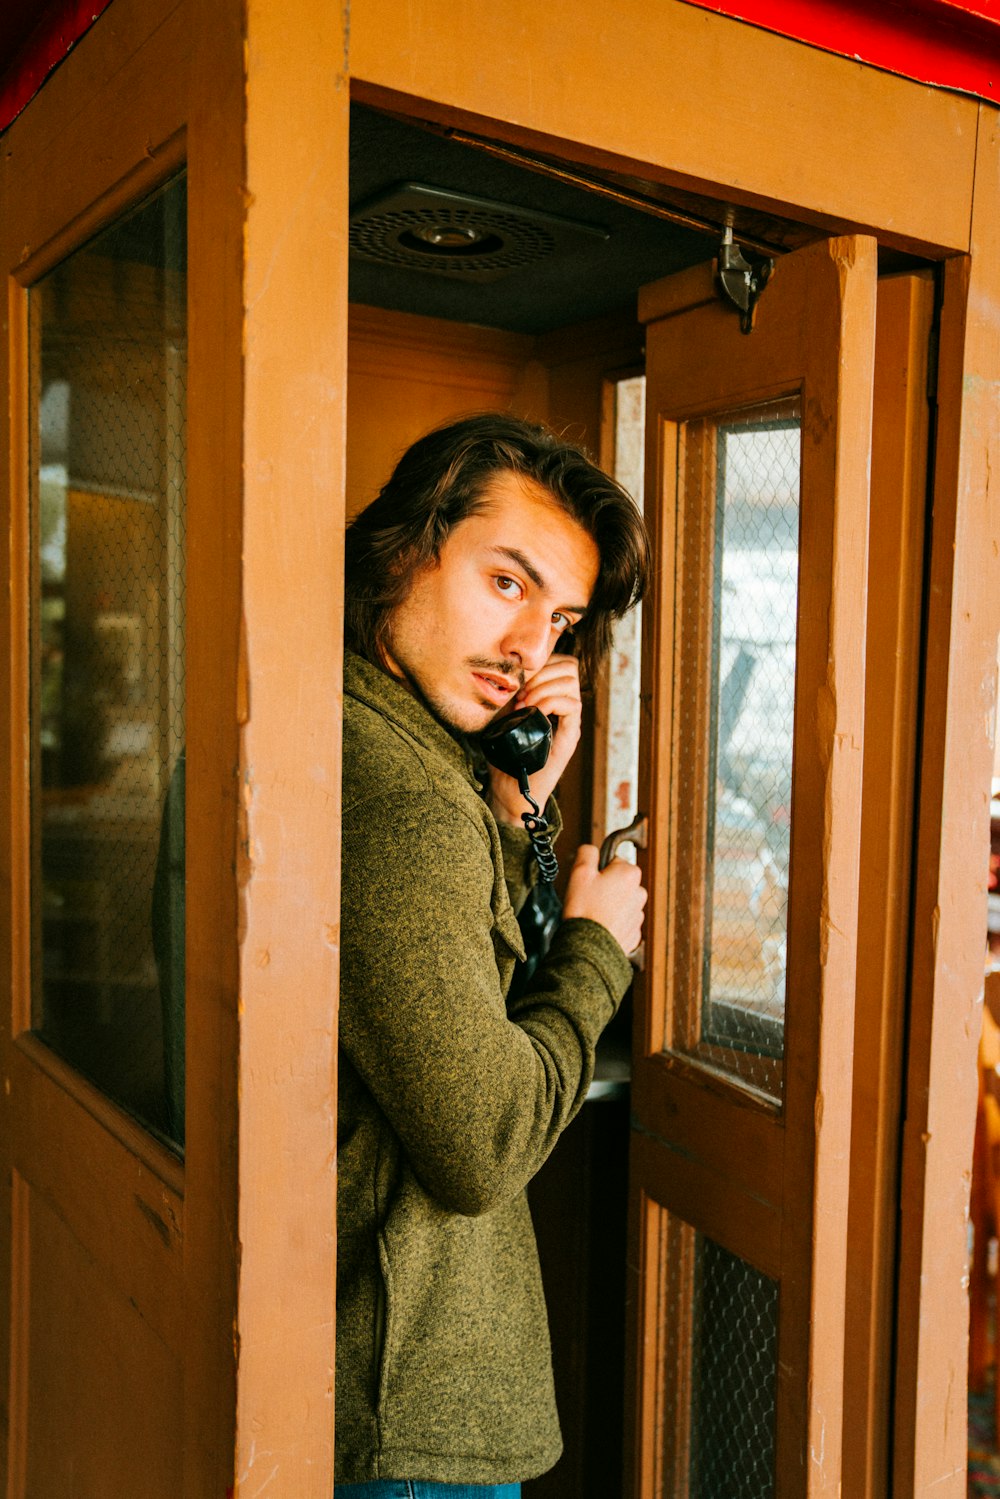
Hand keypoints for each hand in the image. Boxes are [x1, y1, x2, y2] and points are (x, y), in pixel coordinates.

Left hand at [486, 653, 582, 824]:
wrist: (508, 789)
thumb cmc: (503, 753)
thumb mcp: (502, 714)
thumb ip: (509, 692)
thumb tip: (503, 667)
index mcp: (552, 698)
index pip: (561, 662)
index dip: (542, 663)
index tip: (519, 680)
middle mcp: (565, 708)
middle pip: (570, 667)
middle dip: (542, 672)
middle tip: (522, 694)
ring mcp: (569, 722)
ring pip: (571, 683)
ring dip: (544, 688)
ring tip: (526, 704)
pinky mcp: (568, 737)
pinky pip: (572, 706)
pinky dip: (550, 702)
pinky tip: (533, 713)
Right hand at [562, 844, 646, 955]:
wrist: (589, 947)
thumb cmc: (585, 910)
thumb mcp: (579, 872)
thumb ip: (588, 853)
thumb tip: (591, 849)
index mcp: (629, 874)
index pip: (614, 861)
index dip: (599, 870)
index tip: (591, 881)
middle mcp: (639, 893)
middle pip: (619, 882)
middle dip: (606, 887)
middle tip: (589, 897)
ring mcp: (638, 914)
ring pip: (621, 902)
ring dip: (610, 905)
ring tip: (593, 914)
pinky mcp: (634, 933)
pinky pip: (622, 922)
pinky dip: (612, 922)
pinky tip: (600, 926)